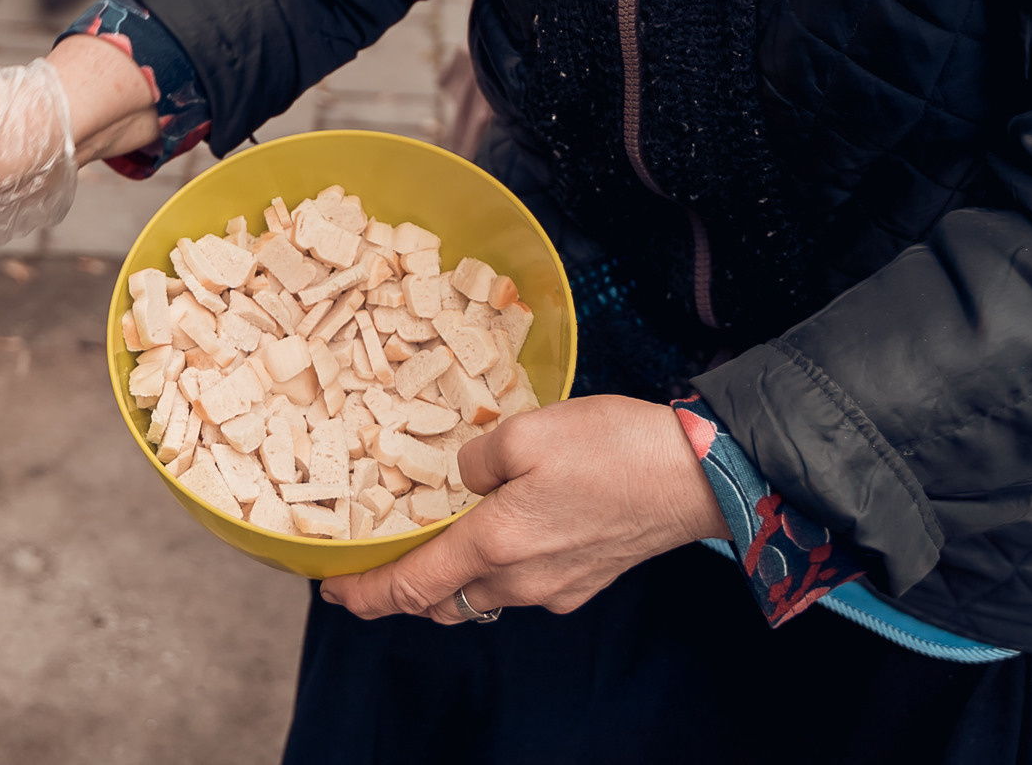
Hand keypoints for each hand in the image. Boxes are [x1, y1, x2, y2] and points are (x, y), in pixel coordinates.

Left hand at [319, 396, 727, 623]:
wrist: (697, 477)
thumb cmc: (615, 449)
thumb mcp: (528, 430)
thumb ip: (477, 457)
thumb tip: (464, 478)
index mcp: (497, 544)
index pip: (412, 588)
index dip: (367, 595)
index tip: (334, 592)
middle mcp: (522, 581)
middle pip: (442, 601)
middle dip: (401, 590)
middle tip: (374, 566)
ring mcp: (556, 589)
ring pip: (482, 596)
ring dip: (449, 580)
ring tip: (431, 544)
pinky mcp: (583, 582)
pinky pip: (521, 586)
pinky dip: (494, 568)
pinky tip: (499, 530)